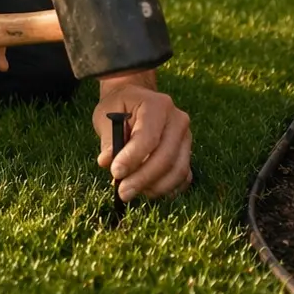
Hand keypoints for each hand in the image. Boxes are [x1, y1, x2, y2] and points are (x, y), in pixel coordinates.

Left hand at [93, 82, 191, 202]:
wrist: (136, 100)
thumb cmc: (119, 107)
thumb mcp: (106, 116)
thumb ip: (108, 139)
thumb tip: (107, 163)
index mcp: (157, 105)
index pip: (148, 137)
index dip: (132, 158)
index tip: (115, 173)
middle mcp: (178, 120)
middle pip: (166, 157)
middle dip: (143, 179)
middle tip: (122, 193)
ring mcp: (186, 138)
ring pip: (177, 171)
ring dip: (154, 187)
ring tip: (132, 190)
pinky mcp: (187, 153)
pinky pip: (183, 178)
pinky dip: (167, 189)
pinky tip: (148, 190)